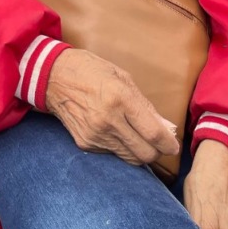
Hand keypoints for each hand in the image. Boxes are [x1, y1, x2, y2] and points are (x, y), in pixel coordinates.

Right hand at [44, 48, 179, 165]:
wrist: (53, 76)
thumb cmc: (91, 70)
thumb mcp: (122, 77)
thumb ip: (145, 105)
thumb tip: (165, 128)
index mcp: (120, 98)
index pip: (153, 133)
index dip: (168, 144)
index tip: (173, 145)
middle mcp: (108, 120)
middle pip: (145, 153)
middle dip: (157, 151)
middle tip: (159, 143)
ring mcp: (95, 134)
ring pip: (130, 158)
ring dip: (139, 151)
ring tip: (139, 138)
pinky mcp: (85, 143)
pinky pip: (112, 154)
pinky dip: (121, 148)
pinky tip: (117, 133)